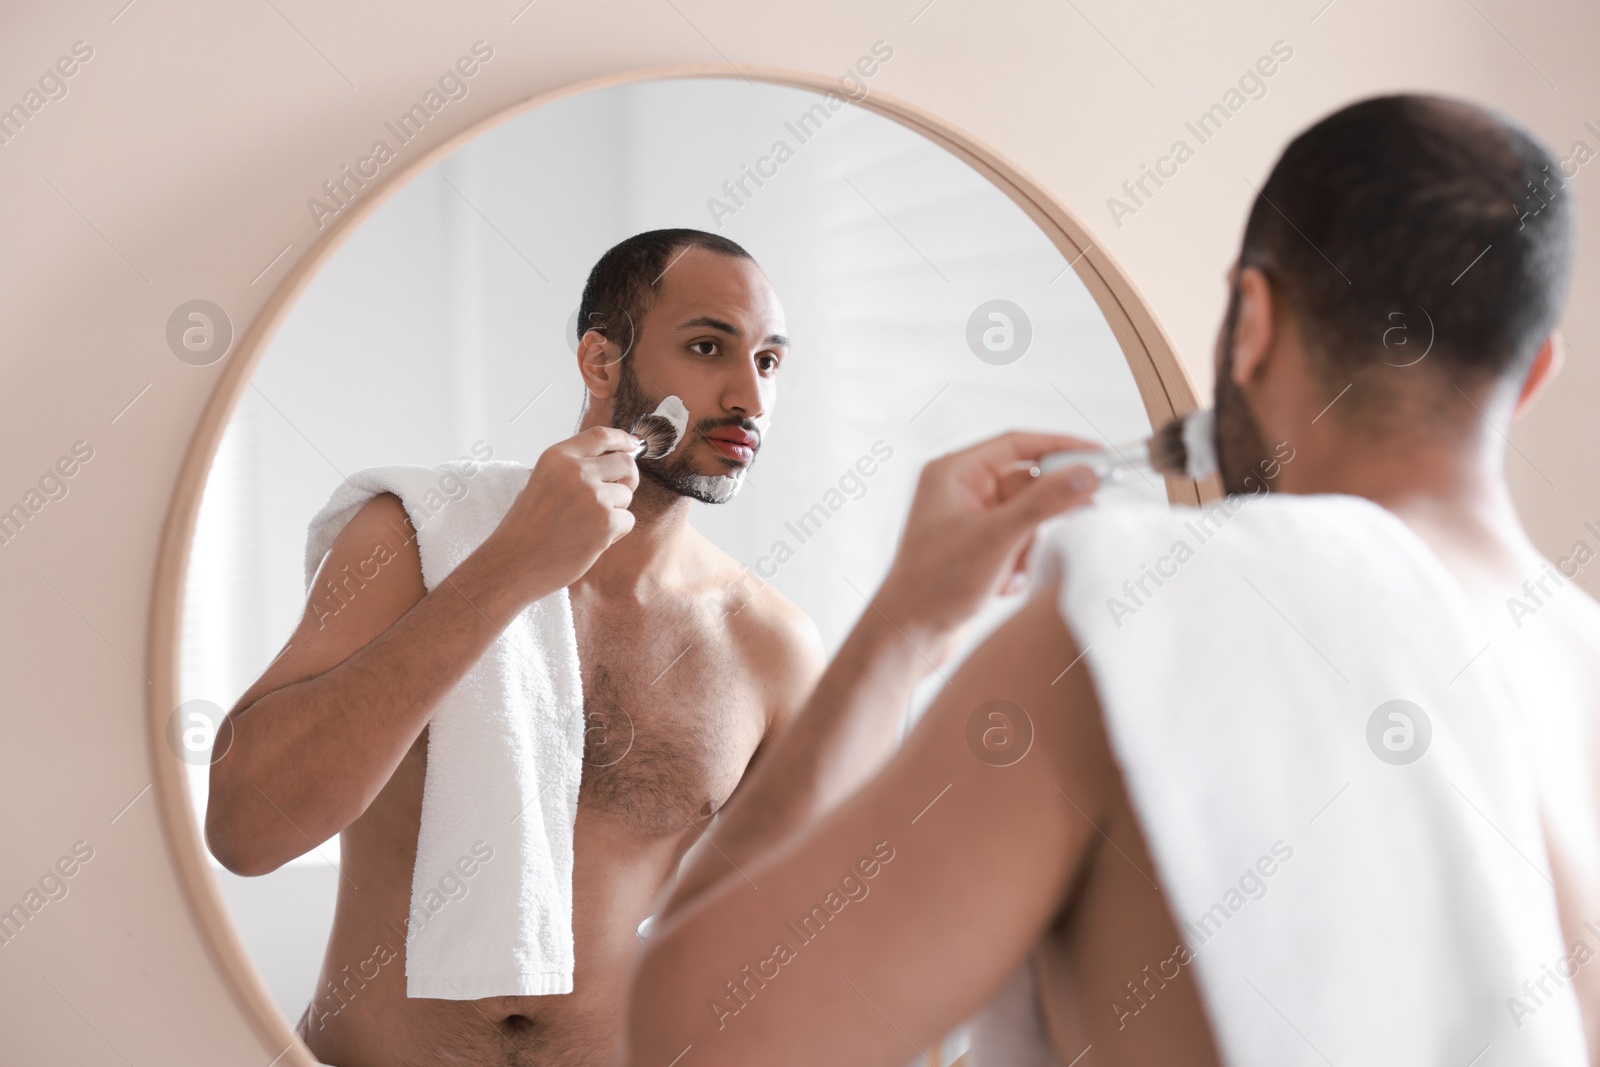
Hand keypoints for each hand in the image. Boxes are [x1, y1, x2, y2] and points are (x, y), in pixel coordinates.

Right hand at [477, 426, 640, 601]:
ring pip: (626, 495)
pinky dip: (615, 532)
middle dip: (628, 478)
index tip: (632, 444)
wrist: (513, 563)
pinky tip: (589, 540)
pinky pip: (627, 520)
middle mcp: (577, 471)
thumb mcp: (542, 482)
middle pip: (625, 463)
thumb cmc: (524, 529)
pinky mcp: (606, 522)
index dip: (621, 439)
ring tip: (585, 526)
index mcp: (557, 457)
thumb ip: (572, 470)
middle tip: (618, 494)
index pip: (600, 436)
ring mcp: (593, 496)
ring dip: (615, 510)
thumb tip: (609, 465)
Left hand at [873, 432, 1099, 662]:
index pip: (1017, 444)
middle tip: (1088, 508)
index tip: (1098, 454)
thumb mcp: (998, 538)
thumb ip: (1045, 502)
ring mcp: (968, 520)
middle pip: (1027, 481)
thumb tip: (1086, 473)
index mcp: (953, 473)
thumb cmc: (936, 584)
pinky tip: (1000, 587)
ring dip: (1028, 546)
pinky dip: (1019, 563)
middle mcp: (959, 491)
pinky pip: (1017, 542)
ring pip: (1026, 517)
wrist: (910, 636)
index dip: (1060, 446)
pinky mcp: (977, 548)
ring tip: (1009, 571)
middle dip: (1047, 507)